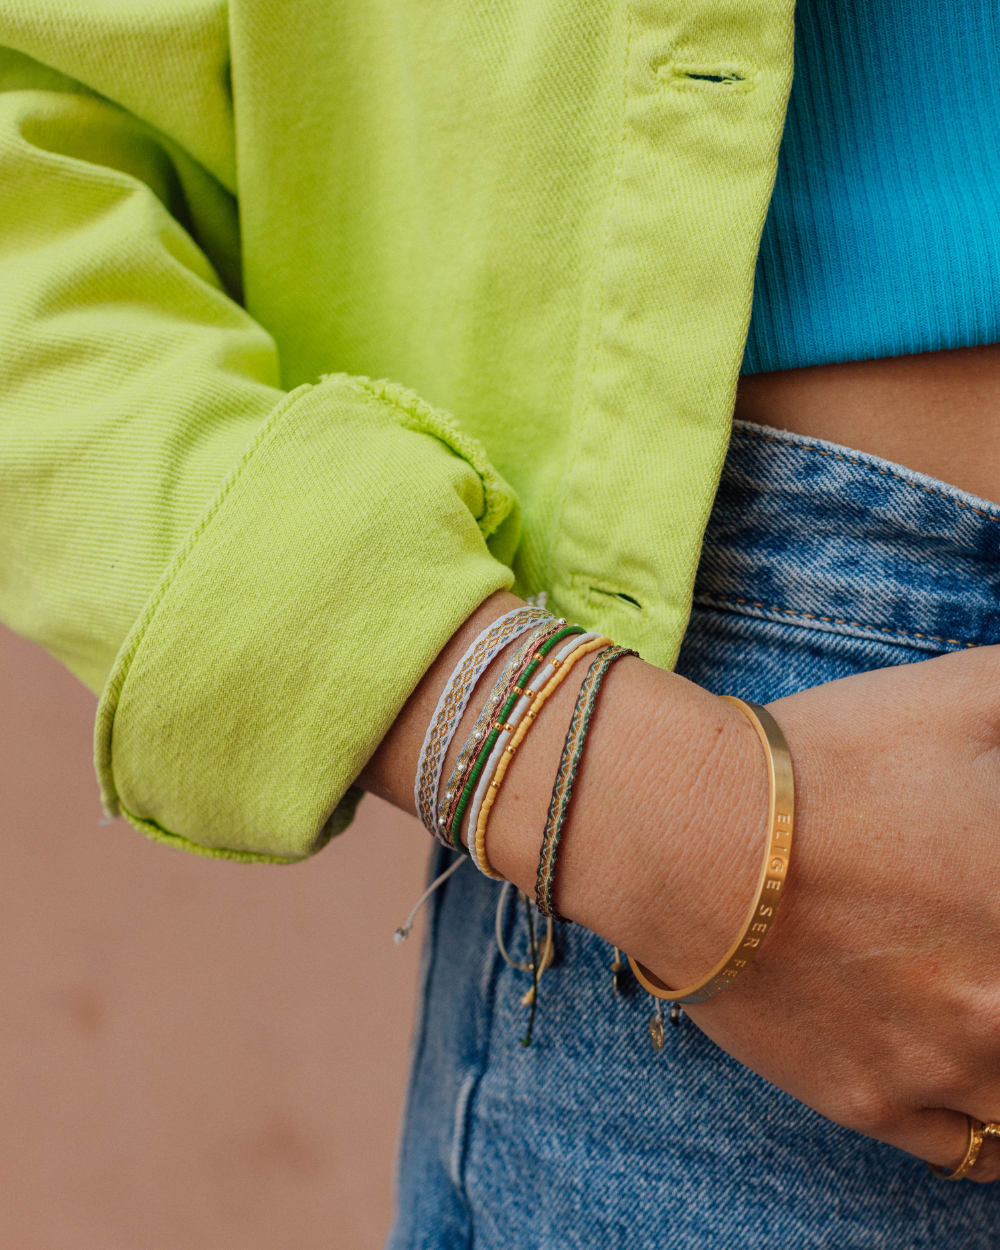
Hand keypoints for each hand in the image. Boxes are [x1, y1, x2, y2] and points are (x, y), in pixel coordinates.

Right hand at [639, 647, 999, 1180]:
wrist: (687, 831)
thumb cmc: (821, 761)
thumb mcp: (964, 693)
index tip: (995, 885)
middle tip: (980, 936)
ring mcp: (948, 1066)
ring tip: (979, 1007)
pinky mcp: (874, 1103)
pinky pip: (972, 1151)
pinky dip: (985, 1123)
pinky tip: (972, 1075)